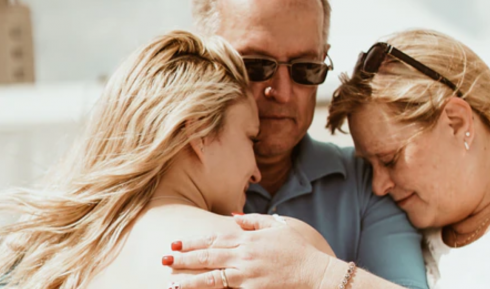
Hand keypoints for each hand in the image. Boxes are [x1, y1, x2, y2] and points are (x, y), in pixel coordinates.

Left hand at [163, 214, 330, 288]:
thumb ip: (255, 221)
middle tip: (164, 259)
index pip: (215, 239)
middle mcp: (245, 255)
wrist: (315, 272)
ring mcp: (247, 274)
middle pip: (208, 256)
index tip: (177, 243)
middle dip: (184, 258)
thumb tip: (233, 216)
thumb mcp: (280, 226)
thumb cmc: (299, 249)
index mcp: (250, 239)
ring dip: (189, 279)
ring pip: (211, 276)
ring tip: (171, 282)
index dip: (194, 241)